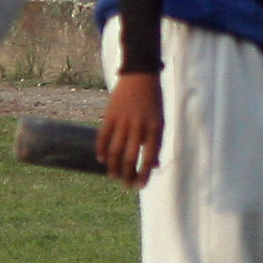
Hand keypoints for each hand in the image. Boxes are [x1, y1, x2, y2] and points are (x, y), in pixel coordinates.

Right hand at [97, 71, 165, 188]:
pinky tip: (102, 160)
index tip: (140, 186)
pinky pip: (102, 138)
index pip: (148, 159)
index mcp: (155, 129)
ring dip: (113, 167)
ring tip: (113, 176)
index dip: (143, 175)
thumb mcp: (161, 121)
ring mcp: (122, 122)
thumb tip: (154, 166)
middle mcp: (138, 127)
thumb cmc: (153, 101)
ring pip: (114, 152)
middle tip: (125, 185)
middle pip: (129, 159)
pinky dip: (101, 151)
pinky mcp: (109, 116)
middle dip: (127, 175)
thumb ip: (157, 143)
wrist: (140, 76)